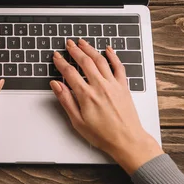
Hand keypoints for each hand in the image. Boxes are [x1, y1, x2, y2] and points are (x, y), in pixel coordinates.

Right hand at [50, 39, 162, 174]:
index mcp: (86, 95)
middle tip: (68, 44)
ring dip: (90, 49)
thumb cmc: (103, 135)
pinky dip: (113, 56)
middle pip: (85, 62)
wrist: (127, 140)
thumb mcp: (77, 121)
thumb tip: (56, 85)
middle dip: (75, 50)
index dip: (61, 62)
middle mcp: (100, 86)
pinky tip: (108, 49)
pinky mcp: (123, 86)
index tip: (56, 56)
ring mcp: (113, 85)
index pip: (69, 72)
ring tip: (82, 42)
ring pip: (100, 60)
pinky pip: (118, 66)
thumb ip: (66, 100)